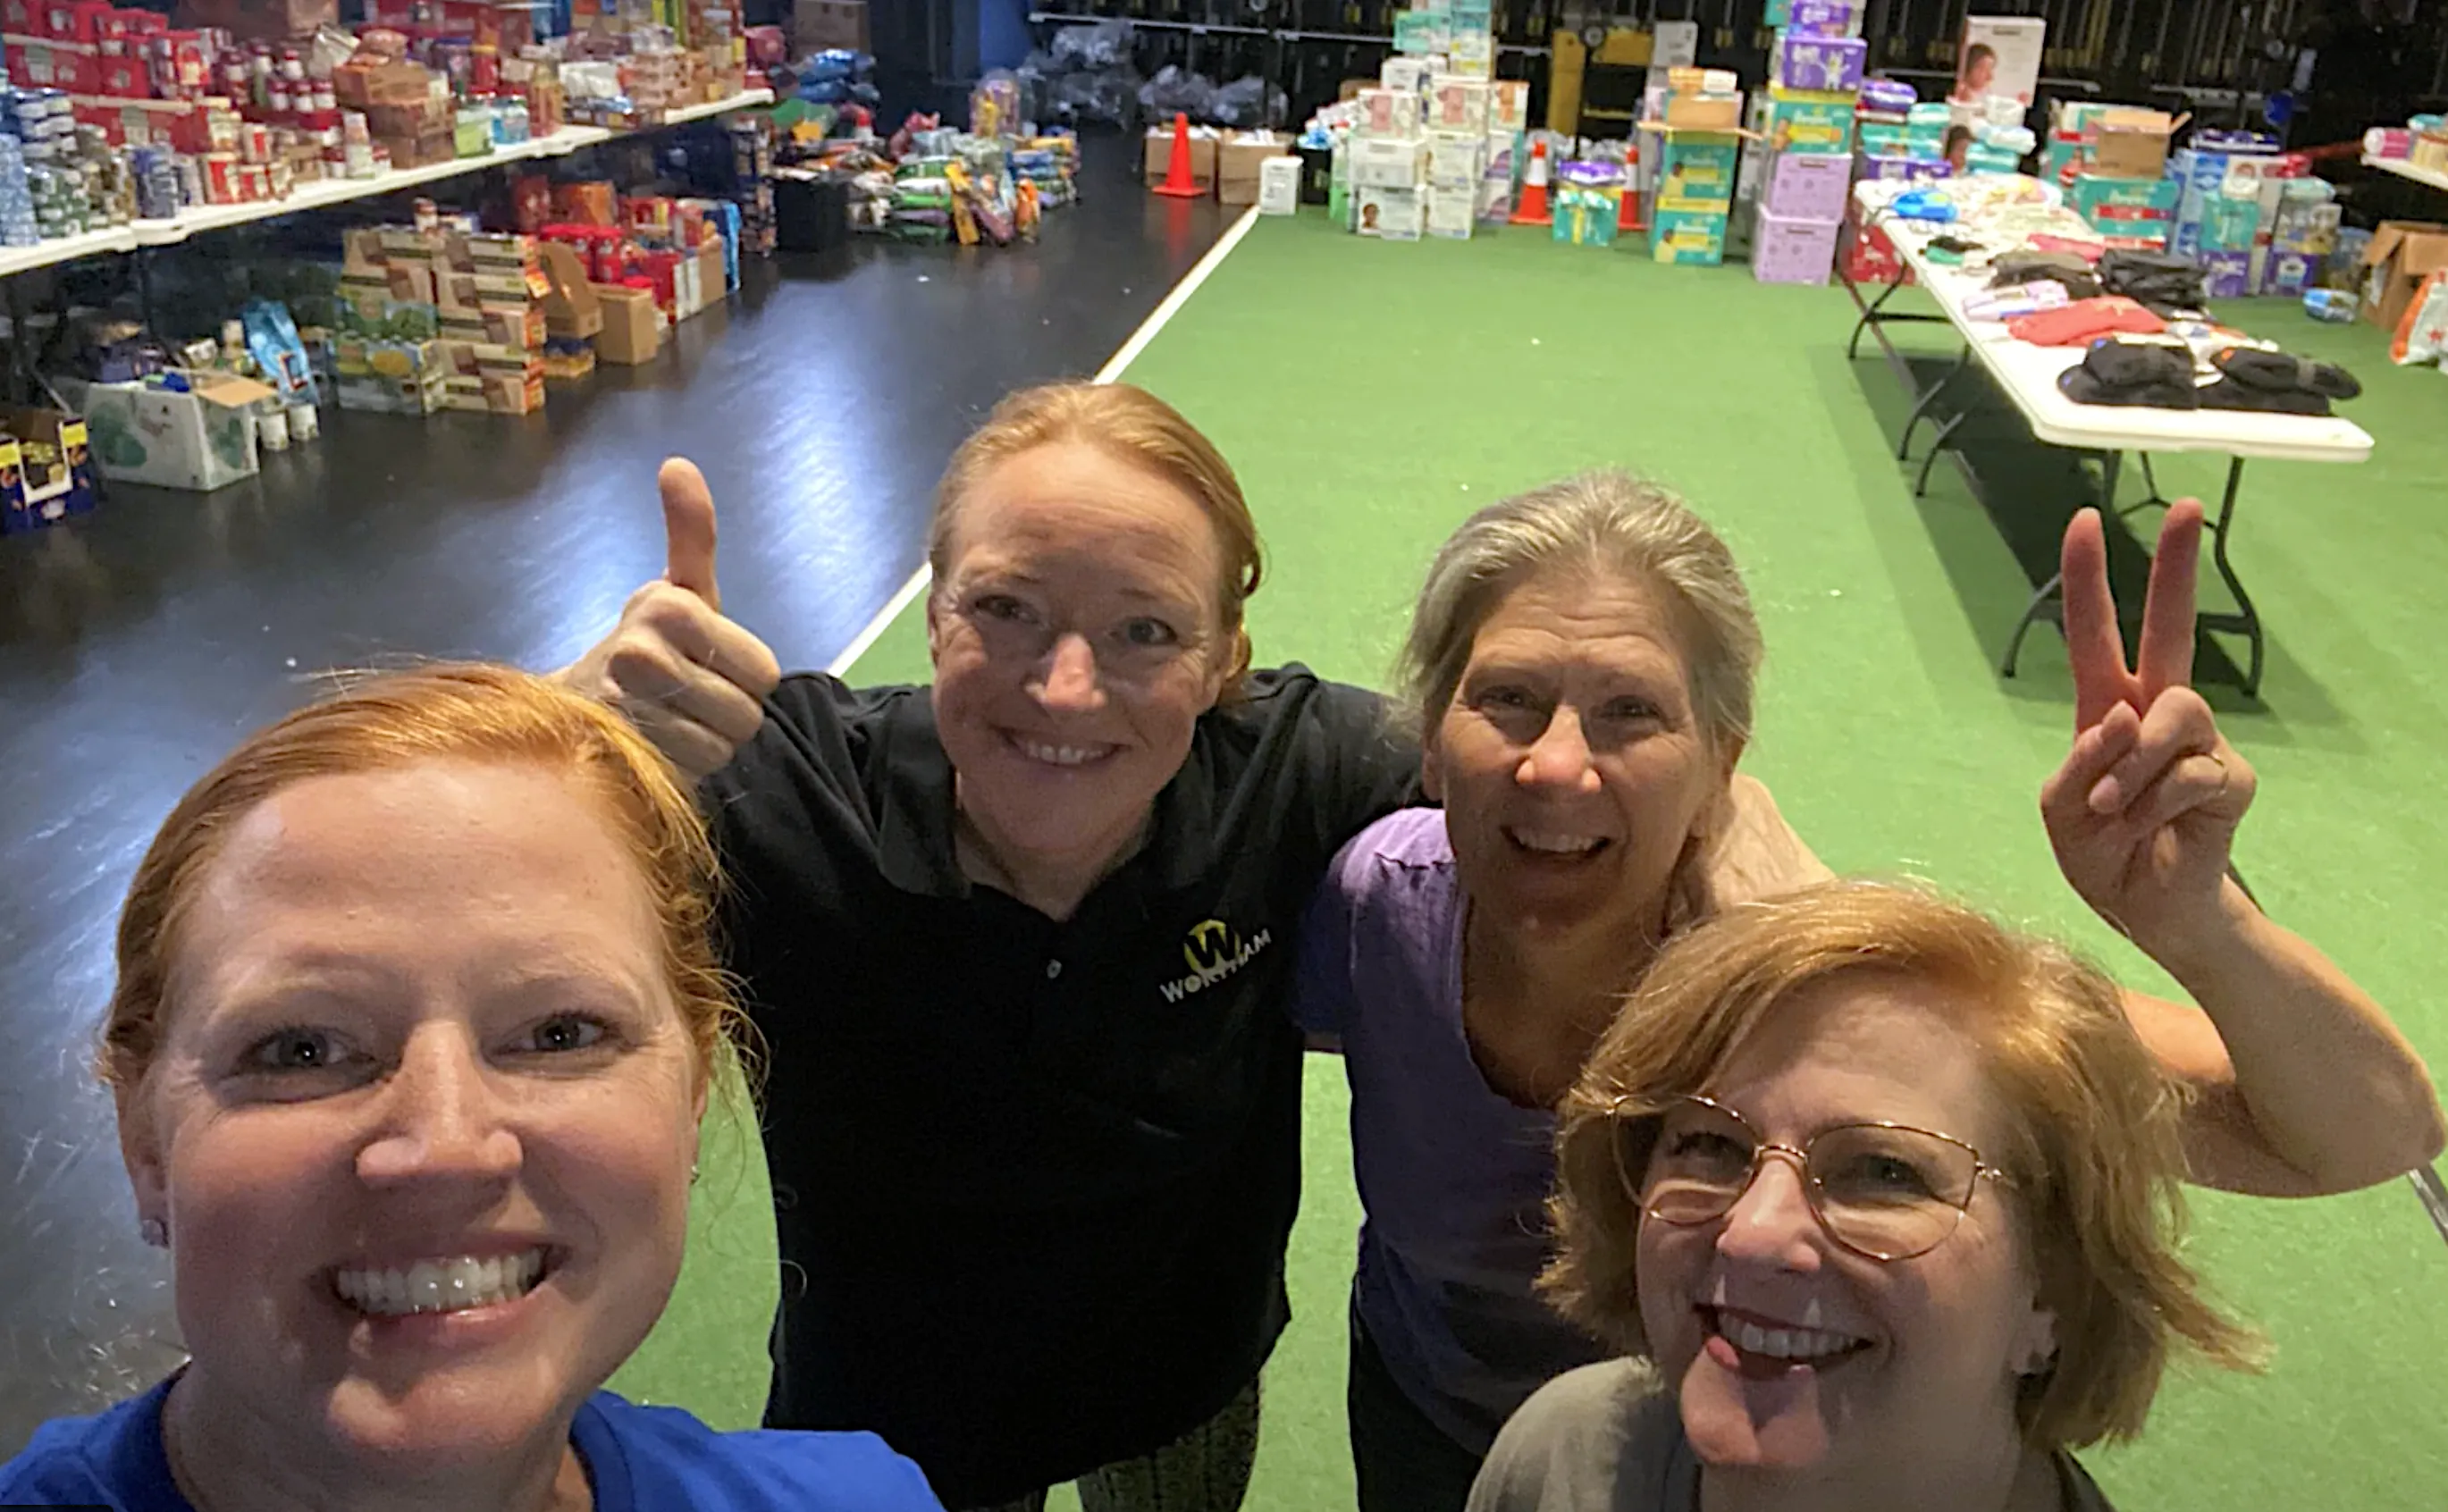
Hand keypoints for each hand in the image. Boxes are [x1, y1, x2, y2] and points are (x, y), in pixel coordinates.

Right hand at [556, 458, 781, 780]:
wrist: (572, 709)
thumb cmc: (647, 647)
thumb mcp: (680, 592)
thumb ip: (691, 534)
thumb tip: (678, 463)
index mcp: (668, 606)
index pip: (765, 672)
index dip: (743, 678)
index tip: (704, 665)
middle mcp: (643, 650)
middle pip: (748, 713)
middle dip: (725, 714)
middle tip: (684, 698)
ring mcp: (628, 704)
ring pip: (723, 746)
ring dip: (704, 743)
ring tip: (667, 722)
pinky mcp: (621, 752)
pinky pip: (695, 772)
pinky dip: (682, 768)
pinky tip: (653, 748)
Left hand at [2038, 501, 2255, 955]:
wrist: (2145, 910)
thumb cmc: (2100, 853)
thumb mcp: (2061, 808)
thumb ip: (2079, 761)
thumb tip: (2121, 716)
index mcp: (2105, 710)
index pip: (2095, 633)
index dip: (2090, 580)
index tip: (2085, 520)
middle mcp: (2156, 714)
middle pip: (2170, 629)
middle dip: (2176, 568)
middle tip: (2190, 507)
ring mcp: (2199, 742)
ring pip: (2169, 714)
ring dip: (2128, 768)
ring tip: (2110, 811)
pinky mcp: (2229, 778)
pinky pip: (2186, 772)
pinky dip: (2150, 806)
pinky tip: (2144, 830)